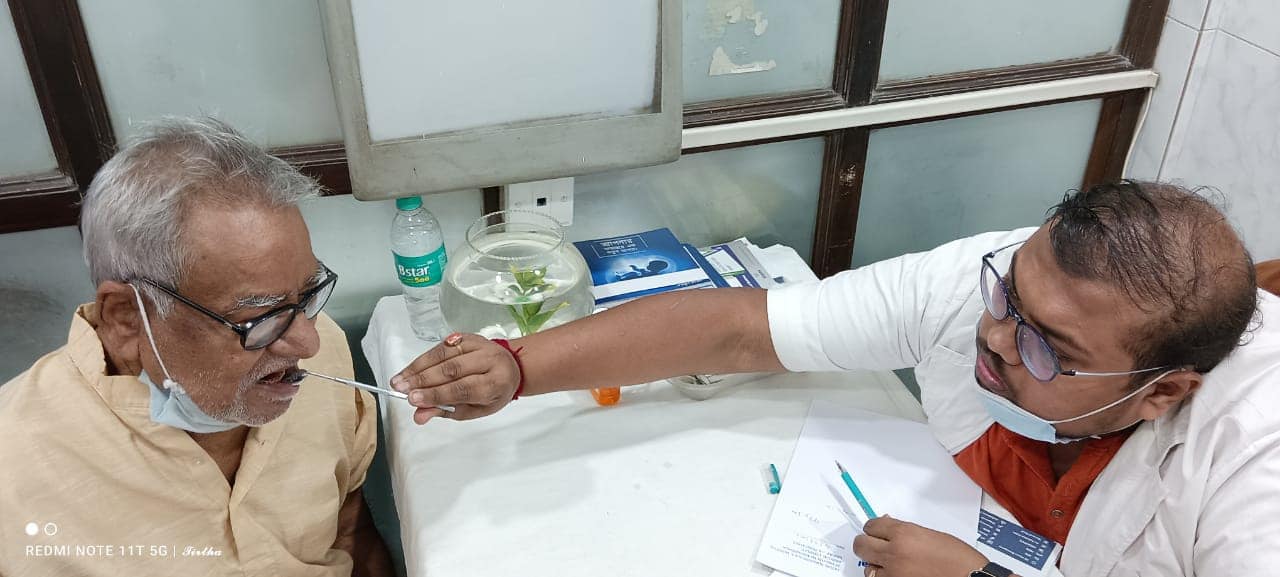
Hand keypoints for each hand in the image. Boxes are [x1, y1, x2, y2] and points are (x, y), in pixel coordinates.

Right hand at [391, 333, 520, 423]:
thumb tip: (419, 416)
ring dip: (418, 367)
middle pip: (452, 369)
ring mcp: (479, 344)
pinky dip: (424, 358)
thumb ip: (447, 411)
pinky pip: (442, 346)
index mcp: (497, 382)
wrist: (512, 367)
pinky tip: (411, 369)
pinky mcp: (468, 336)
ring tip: (399, 380)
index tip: (413, 400)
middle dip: (423, 380)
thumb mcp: (474, 410)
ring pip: (444, 354)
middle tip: (401, 389)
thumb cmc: (493, 393)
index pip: (463, 388)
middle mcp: (490, 359)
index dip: (436, 394)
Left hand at [852, 516, 989, 576]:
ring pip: (867, 567)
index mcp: (904, 533)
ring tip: (886, 563)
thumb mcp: (931, 535)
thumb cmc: (958, 558)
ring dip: (875, 564)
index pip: (871, 526)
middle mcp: (895, 552)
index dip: (873, 528)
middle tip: (871, 544)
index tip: (874, 530)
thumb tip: (889, 528)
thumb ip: (906, 531)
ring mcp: (894, 573)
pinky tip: (892, 574)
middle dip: (866, 543)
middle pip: (861, 545)